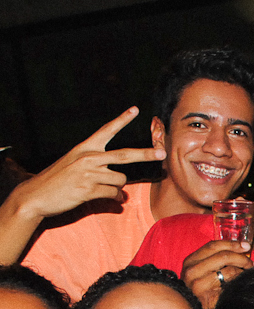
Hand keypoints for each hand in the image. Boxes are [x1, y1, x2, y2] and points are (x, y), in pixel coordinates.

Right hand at [12, 107, 164, 221]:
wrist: (37, 195)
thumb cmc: (58, 180)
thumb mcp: (75, 166)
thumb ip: (99, 169)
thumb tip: (121, 187)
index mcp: (85, 148)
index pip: (106, 130)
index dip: (122, 120)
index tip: (136, 109)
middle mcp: (89, 158)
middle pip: (124, 155)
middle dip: (145, 154)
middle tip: (162, 153)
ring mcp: (89, 174)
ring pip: (120, 180)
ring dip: (118, 188)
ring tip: (106, 190)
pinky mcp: (89, 189)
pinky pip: (114, 194)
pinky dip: (115, 198)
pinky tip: (109, 199)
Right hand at [180, 239, 252, 308]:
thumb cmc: (205, 291)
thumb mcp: (205, 271)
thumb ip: (217, 258)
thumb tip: (243, 247)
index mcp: (190, 261)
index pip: (213, 246)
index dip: (231, 244)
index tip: (246, 245)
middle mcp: (191, 271)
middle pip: (223, 256)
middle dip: (242, 258)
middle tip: (251, 263)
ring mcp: (197, 284)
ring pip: (229, 269)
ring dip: (243, 271)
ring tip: (248, 274)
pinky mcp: (206, 296)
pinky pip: (230, 283)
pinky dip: (240, 281)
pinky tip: (242, 284)